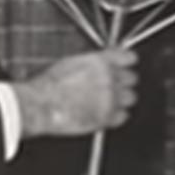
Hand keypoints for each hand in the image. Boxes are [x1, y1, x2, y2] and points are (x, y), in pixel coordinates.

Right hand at [14, 48, 137, 136]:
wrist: (42, 104)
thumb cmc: (49, 85)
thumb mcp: (71, 63)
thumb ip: (92, 64)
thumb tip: (100, 66)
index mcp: (100, 61)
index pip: (128, 57)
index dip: (126, 62)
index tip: (124, 65)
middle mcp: (109, 78)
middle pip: (132, 78)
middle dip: (123, 82)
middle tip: (112, 86)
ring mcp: (111, 98)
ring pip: (131, 98)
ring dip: (122, 99)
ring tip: (108, 101)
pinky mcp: (108, 117)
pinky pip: (123, 116)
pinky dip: (117, 116)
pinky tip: (105, 113)